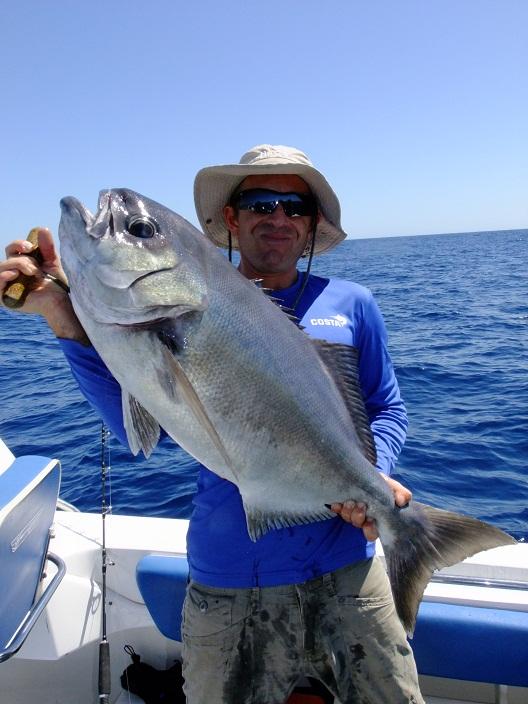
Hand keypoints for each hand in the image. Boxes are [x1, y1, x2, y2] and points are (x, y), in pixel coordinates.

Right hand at [1, 229, 88, 343]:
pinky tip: (14, 275)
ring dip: (19, 266)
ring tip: (33, 274)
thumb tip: (42, 228)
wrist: (60, 301)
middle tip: (36, 268)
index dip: (18, 244)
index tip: (29, 247)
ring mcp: (8, 285)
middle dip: (23, 259)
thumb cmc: (56, 284)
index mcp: (21, 264)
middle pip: (8, 257)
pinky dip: (2, 277)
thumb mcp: (52, 262)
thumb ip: (47, 247)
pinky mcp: (5, 297)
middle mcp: (13, 273)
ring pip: (2, 267)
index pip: (12, 249)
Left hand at [331, 475, 411, 540]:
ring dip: (348, 511)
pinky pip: (338, 510)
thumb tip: (402, 502)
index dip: (369, 530)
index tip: (370, 520)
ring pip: (348, 518)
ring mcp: (351, 511)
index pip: (372, 533)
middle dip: (358, 517)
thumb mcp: (392, 486)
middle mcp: (363, 518)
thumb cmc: (381, 483)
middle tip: (360, 505)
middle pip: (359, 525)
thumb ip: (401, 493)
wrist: (365, 473)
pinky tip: (337, 504)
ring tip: (350, 502)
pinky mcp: (341, 505)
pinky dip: (337, 507)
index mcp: (376, 518)